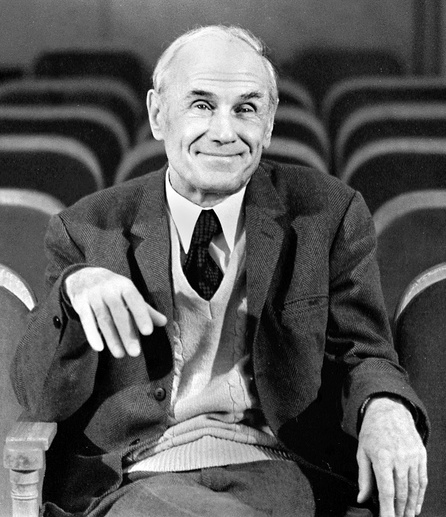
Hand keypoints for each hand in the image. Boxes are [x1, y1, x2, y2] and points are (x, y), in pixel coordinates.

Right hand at [65, 267, 166, 357]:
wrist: (84, 276)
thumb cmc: (113, 288)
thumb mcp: (129, 293)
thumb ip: (145, 309)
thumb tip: (163, 322)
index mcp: (124, 285)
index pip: (134, 300)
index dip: (141, 315)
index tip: (148, 332)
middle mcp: (108, 289)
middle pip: (119, 313)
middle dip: (127, 334)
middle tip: (135, 352)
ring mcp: (93, 296)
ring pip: (103, 320)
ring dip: (112, 338)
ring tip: (120, 354)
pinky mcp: (80, 304)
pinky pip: (86, 321)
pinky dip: (92, 334)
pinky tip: (99, 348)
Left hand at [357, 397, 426, 516]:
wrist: (389, 410)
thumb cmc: (372, 431)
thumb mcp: (362, 452)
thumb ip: (363, 477)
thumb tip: (362, 498)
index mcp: (382, 457)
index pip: (387, 491)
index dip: (387, 510)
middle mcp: (400, 458)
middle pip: (402, 492)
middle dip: (399, 511)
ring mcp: (412, 457)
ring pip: (414, 488)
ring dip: (410, 506)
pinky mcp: (421, 455)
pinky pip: (422, 479)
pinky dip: (420, 495)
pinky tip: (416, 505)